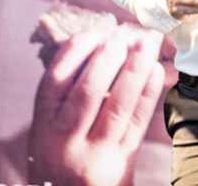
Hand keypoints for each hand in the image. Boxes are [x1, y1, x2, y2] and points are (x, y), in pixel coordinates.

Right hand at [28, 27, 165, 185]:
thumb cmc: (65, 157)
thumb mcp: (51, 131)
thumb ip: (66, 96)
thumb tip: (99, 44)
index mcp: (41, 127)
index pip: (54, 82)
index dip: (75, 52)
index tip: (95, 33)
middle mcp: (64, 141)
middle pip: (87, 92)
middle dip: (108, 58)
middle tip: (125, 35)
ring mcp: (94, 153)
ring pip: (117, 105)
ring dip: (134, 69)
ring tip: (146, 43)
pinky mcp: (121, 163)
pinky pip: (137, 122)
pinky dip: (148, 92)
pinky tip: (156, 70)